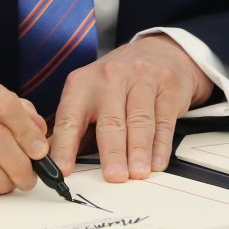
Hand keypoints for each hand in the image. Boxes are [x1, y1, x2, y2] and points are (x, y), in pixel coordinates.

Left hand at [48, 35, 213, 182]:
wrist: (156, 51)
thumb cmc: (117, 81)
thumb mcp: (90, 94)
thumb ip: (77, 128)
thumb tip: (61, 165)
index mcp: (83, 83)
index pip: (70, 119)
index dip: (65, 146)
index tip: (64, 170)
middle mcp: (110, 77)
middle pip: (110, 121)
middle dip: (112, 152)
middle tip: (114, 176)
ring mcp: (141, 79)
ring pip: (139, 121)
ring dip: (139, 151)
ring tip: (137, 173)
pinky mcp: (167, 86)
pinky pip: (163, 120)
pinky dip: (161, 145)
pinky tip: (157, 162)